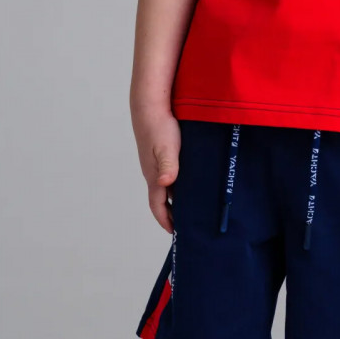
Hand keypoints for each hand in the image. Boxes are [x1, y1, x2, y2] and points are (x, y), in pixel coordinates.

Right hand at [132, 109, 180, 232]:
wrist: (150, 106)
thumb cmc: (159, 127)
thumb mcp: (167, 147)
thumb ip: (167, 165)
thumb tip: (165, 183)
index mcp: (153, 175)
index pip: (157, 205)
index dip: (165, 220)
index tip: (175, 232)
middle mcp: (153, 172)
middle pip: (161, 200)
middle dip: (171, 213)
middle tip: (185, 224)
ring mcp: (155, 163)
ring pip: (165, 187)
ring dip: (175, 199)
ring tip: (190, 206)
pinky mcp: (160, 154)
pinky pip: (168, 174)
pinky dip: (177, 183)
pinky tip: (189, 180)